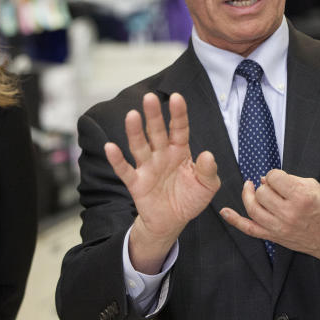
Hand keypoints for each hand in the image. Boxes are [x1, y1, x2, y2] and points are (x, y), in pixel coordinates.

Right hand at [105, 92, 220, 273]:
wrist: (173, 222)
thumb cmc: (190, 199)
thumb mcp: (207, 186)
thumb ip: (208, 171)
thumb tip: (208, 155)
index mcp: (180, 151)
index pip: (179, 129)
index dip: (178, 114)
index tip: (177, 97)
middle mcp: (162, 155)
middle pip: (156, 132)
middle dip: (153, 115)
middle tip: (150, 97)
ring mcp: (148, 167)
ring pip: (140, 146)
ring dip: (135, 131)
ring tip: (132, 115)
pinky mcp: (136, 183)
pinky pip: (125, 170)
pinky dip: (117, 159)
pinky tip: (111, 147)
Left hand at [219, 169, 319, 265]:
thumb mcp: (313, 187)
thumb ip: (289, 179)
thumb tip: (265, 178)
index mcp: (300, 197)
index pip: (274, 177)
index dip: (275, 175)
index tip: (279, 178)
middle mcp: (288, 213)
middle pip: (262, 192)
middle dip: (265, 186)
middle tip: (273, 187)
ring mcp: (279, 227)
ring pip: (253, 208)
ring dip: (250, 196)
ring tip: (251, 189)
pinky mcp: (274, 237)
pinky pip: (249, 229)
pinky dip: (235, 220)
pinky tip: (225, 211)